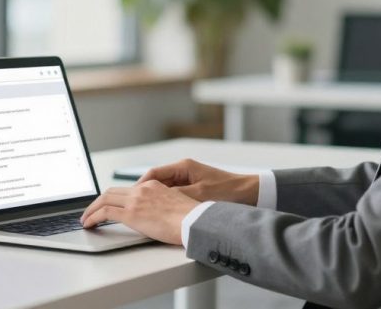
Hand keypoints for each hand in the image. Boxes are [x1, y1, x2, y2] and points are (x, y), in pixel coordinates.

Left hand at [79, 180, 199, 244]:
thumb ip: (161, 207)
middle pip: (111, 191)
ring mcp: (135, 200)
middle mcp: (142, 190)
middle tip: (91, 211)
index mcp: (153, 186)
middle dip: (98, 201)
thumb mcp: (175, 206)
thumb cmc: (191, 219)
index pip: (127, 189)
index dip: (113, 197)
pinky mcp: (131, 213)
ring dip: (91, 209)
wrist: (195, 221)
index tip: (107, 204)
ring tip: (85, 219)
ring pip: (104, 199)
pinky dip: (93, 217)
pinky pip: (104, 213)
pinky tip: (88, 224)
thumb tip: (156, 218)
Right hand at [139, 158, 259, 204]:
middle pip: (156, 180)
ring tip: (145, 210)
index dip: (140, 185)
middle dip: (144, 192)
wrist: (249, 193)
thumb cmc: (227, 191)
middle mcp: (184, 170)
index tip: (131, 196)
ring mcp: (188, 179)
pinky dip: (166, 202)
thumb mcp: (199, 195)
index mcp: (183, 167)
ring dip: (155, 198)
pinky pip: (173, 194)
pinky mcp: (194, 188)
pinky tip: (162, 213)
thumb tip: (157, 200)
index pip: (153, 173)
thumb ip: (177, 197)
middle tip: (133, 204)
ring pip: (164, 188)